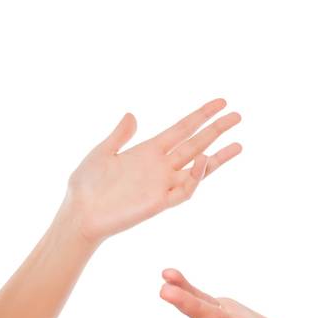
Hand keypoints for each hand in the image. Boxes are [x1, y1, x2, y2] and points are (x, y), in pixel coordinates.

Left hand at [62, 98, 242, 247]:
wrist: (79, 214)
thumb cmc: (85, 186)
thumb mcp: (101, 152)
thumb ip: (119, 135)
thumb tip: (131, 115)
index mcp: (148, 151)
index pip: (182, 129)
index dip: (201, 115)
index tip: (221, 103)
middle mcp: (160, 166)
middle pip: (196, 143)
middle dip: (217, 130)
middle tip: (238, 116)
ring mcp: (161, 185)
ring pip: (197, 169)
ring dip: (217, 157)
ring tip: (237, 144)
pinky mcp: (159, 203)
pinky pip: (184, 190)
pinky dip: (195, 176)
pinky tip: (202, 160)